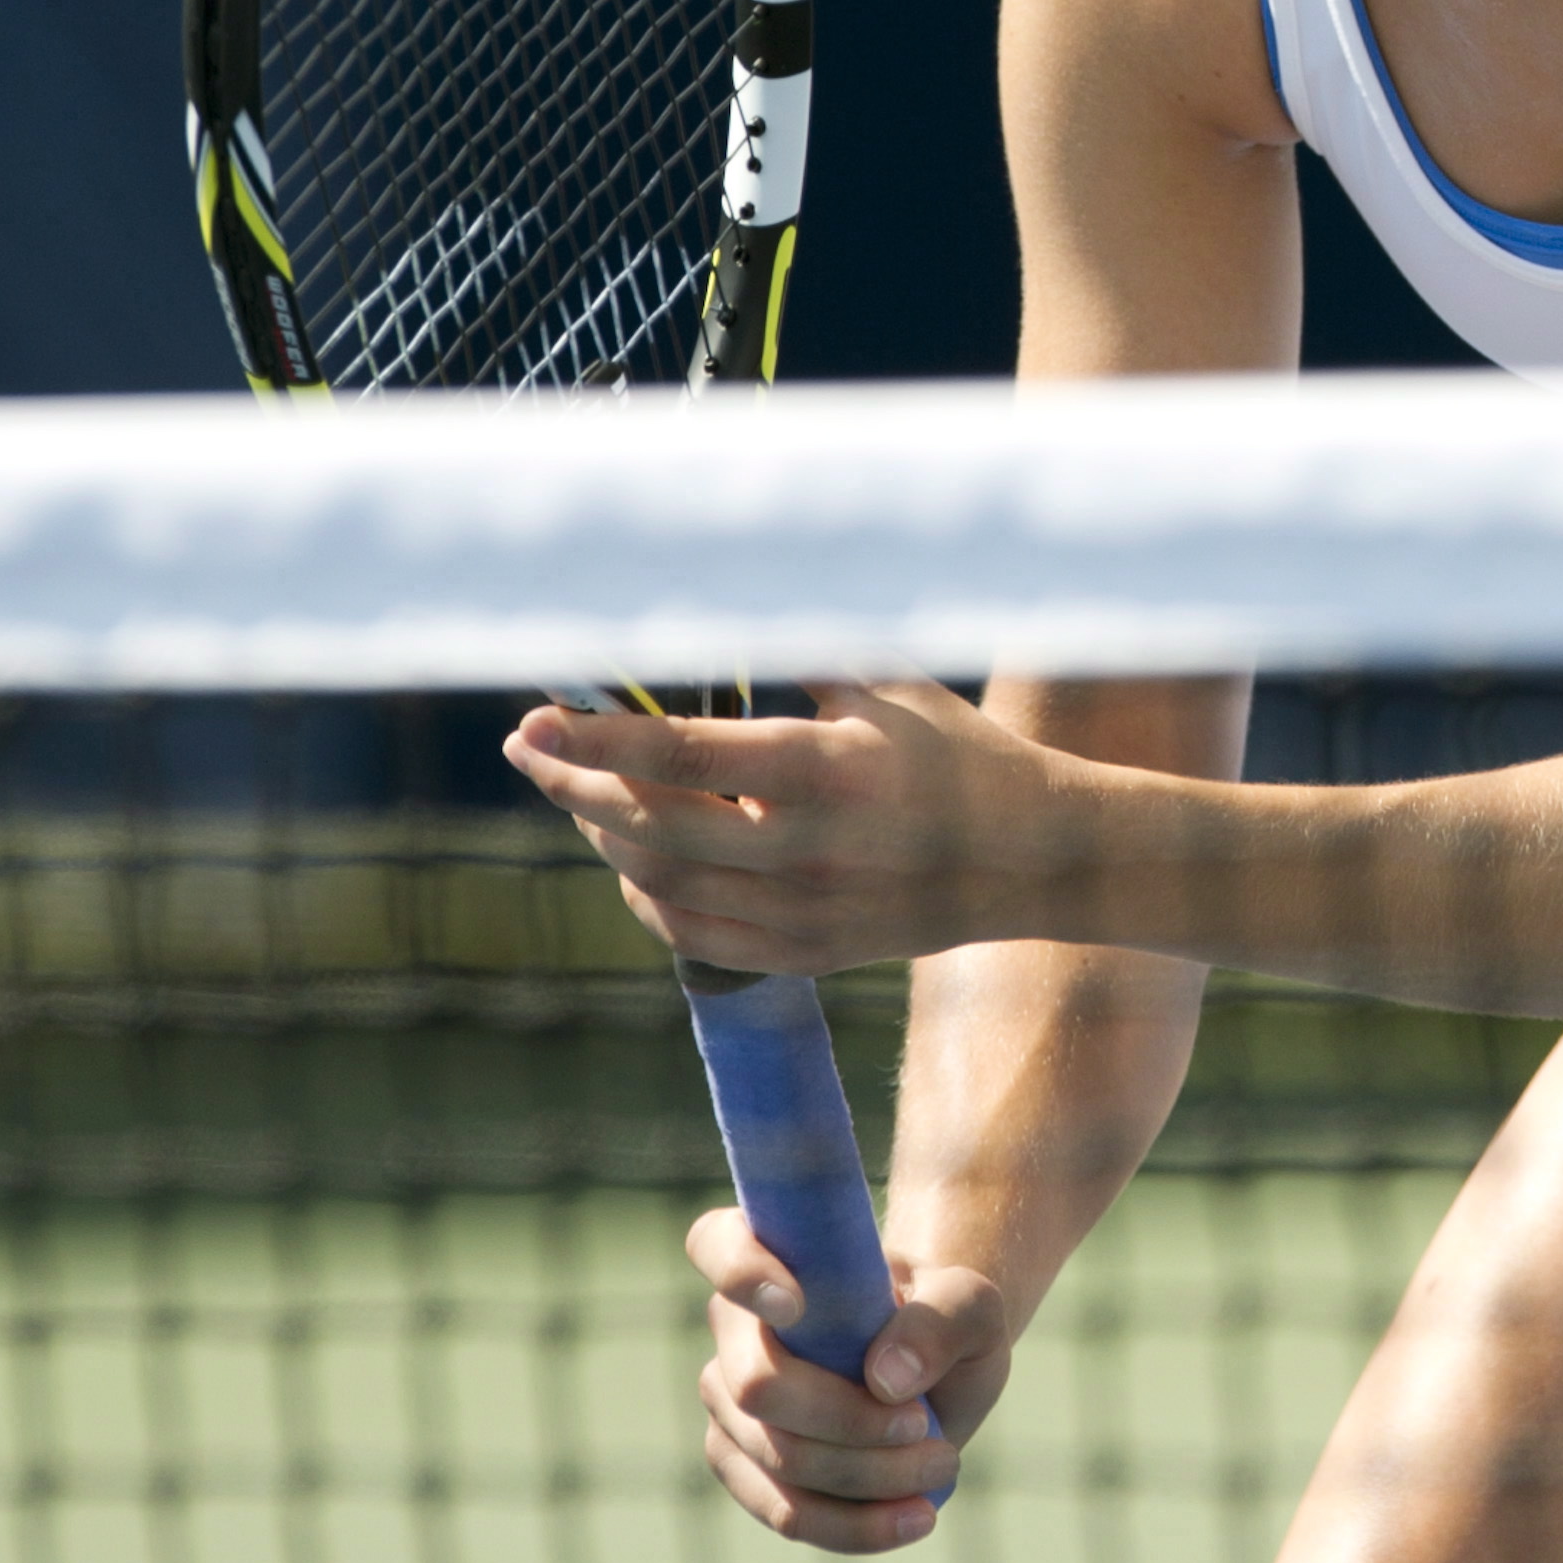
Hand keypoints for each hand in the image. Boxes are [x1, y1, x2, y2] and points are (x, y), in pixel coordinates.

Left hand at [504, 679, 1080, 974]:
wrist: (1035, 858)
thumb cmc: (957, 752)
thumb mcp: (888, 684)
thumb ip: (795, 650)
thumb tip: (700, 606)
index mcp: (828, 770)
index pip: (682, 755)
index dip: (597, 739)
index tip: (536, 716)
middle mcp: (807, 850)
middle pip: (650, 824)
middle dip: (571, 785)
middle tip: (528, 748)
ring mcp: (803, 914)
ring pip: (659, 882)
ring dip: (603, 835)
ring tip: (579, 793)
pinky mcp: (805, 956)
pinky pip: (691, 935)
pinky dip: (644, 896)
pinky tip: (632, 858)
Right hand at [690, 1201, 1009, 1553]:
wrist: (942, 1370)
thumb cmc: (945, 1319)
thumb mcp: (972, 1304)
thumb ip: (943, 1318)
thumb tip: (885, 1378)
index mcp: (777, 1258)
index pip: (715, 1241)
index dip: (741, 1272)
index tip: (797, 1304)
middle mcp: (735, 1331)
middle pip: (757, 1387)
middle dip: (847, 1419)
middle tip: (922, 1422)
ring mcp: (731, 1406)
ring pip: (779, 1458)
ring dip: (868, 1474)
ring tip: (941, 1460)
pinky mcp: (747, 1470)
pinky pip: (786, 1512)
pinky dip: (856, 1524)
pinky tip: (915, 1517)